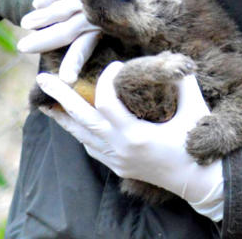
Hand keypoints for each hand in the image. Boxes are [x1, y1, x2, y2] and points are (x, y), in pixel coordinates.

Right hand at [18, 0, 101, 82]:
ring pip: (65, 9)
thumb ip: (61, 41)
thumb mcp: (69, 24)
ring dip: (43, 18)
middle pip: (73, 29)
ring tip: (25, 25)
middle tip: (22, 48)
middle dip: (47, 40)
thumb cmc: (71, 5)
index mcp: (98, 28)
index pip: (86, 47)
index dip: (75, 63)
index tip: (66, 81)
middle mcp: (98, 10)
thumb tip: (43, 78)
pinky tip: (37, 4)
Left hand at [36, 62, 223, 207]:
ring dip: (63, 117)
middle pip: (81, 120)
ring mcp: (116, 160)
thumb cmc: (197, 143)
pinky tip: (73, 121)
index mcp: (135, 135)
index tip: (115, 65)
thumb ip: (183, 81)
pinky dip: (78, 131)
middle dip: (60, 98)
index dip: (106, 80)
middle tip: (42, 78)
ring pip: (80, 136)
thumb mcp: (195, 108)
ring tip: (45, 101)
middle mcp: (119, 149)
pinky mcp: (118, 166)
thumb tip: (173, 59)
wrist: (199, 182)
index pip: (106, 102)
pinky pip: (90, 147)